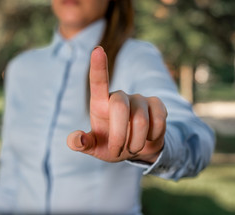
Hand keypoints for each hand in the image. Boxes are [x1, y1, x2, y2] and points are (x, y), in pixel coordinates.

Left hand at [67, 46, 166, 162]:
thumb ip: (83, 144)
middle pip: (120, 107)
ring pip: (140, 121)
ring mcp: (139, 98)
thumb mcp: (95, 148)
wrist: (138, 150)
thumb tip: (76, 140)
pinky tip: (148, 137)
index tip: (97, 50)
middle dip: (119, 136)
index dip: (98, 66)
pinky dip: (152, 137)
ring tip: (132, 147)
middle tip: (117, 151)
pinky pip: (158, 121)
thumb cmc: (111, 145)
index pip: (98, 82)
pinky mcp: (156, 104)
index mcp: (100, 103)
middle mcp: (119, 96)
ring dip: (136, 143)